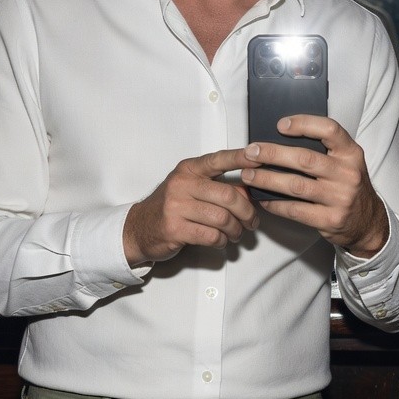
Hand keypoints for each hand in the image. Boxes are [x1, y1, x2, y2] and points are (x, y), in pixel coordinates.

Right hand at [123, 149, 258, 264]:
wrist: (138, 229)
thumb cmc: (171, 208)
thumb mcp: (191, 189)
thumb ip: (218, 186)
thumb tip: (249, 191)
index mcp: (189, 170)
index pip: (219, 159)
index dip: (240, 158)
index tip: (259, 157)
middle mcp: (182, 184)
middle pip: (228, 195)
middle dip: (246, 212)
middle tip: (251, 221)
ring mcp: (176, 206)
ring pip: (222, 218)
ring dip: (235, 229)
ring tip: (236, 233)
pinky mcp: (174, 228)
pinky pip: (211, 235)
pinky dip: (222, 241)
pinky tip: (221, 241)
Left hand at [241, 116, 388, 257]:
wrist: (368, 223)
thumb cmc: (349, 187)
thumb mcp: (347, 163)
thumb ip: (324, 151)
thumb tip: (281, 139)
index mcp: (351, 154)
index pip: (330, 130)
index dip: (304, 124)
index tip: (281, 125)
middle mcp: (348, 174)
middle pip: (304, 158)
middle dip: (272, 154)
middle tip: (251, 152)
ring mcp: (340, 198)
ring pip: (295, 185)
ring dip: (267, 179)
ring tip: (248, 175)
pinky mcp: (330, 220)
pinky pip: (295, 210)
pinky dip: (275, 204)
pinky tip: (262, 198)